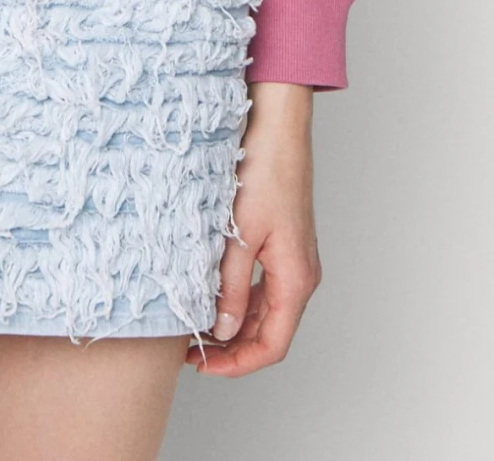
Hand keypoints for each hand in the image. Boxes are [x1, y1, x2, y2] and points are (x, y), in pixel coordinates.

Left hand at [187, 80, 320, 376]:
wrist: (278, 127)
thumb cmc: (265, 172)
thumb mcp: (239, 236)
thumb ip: (231, 288)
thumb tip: (223, 331)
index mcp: (296, 279)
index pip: (272, 345)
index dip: (238, 364)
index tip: (204, 366)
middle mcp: (301, 275)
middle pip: (270, 332)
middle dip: (233, 349)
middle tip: (192, 351)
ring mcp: (294, 259)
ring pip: (266, 311)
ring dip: (236, 325)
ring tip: (198, 326)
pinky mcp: (284, 244)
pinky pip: (265, 287)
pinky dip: (241, 300)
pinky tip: (214, 296)